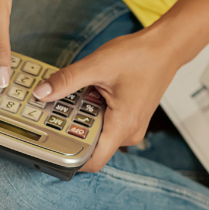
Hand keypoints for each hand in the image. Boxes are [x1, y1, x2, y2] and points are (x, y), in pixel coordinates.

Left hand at [32, 26, 184, 171]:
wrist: (166, 47)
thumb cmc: (141, 56)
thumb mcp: (97, 65)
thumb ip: (67, 81)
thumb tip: (42, 93)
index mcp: (123, 126)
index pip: (93, 162)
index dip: (69, 160)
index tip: (49, 147)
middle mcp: (129, 132)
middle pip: (92, 147)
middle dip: (70, 133)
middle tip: (53, 115)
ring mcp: (131, 127)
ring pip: (98, 135)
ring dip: (81, 122)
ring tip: (68, 102)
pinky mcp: (130, 119)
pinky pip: (106, 125)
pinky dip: (93, 114)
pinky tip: (86, 97)